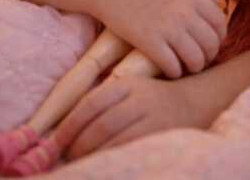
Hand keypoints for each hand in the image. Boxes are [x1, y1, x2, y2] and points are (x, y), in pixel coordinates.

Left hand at [53, 75, 203, 160]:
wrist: (195, 101)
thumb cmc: (150, 98)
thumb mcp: (128, 89)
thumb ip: (102, 102)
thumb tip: (64, 130)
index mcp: (126, 84)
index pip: (90, 104)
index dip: (69, 126)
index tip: (55, 143)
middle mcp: (139, 98)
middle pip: (101, 125)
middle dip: (79, 145)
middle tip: (68, 159)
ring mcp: (153, 118)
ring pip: (115, 140)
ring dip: (94, 156)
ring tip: (82, 165)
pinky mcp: (162, 135)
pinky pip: (132, 151)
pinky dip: (114, 160)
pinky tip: (105, 165)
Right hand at [91, 0, 226, 78]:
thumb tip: (217, 2)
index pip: (220, 21)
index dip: (219, 36)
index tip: (211, 42)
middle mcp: (184, 11)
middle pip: (211, 42)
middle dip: (210, 54)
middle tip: (201, 58)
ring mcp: (167, 27)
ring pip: (196, 58)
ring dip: (195, 66)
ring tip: (187, 67)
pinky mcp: (149, 42)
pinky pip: (173, 66)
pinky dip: (175, 71)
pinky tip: (170, 69)